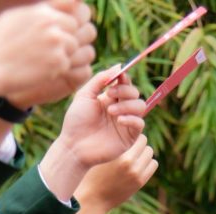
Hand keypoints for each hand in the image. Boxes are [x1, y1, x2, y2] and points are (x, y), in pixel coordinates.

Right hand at [0, 1, 95, 110]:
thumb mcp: (14, 18)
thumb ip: (38, 12)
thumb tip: (57, 7)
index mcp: (42, 11)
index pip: (76, 7)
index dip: (72, 19)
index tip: (68, 27)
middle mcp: (52, 24)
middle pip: (78, 28)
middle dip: (70, 38)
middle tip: (54, 49)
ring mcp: (57, 44)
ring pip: (76, 47)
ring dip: (65, 54)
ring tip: (44, 60)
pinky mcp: (58, 63)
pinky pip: (69, 64)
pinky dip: (59, 69)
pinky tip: (41, 70)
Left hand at [37, 67, 146, 201]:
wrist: (74, 146)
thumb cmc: (76, 122)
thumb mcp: (84, 95)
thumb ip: (99, 80)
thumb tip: (118, 66)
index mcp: (110, 99)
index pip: (125, 84)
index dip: (124, 78)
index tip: (118, 76)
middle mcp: (120, 109)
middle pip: (135, 93)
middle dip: (124, 91)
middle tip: (109, 95)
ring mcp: (126, 123)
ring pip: (141, 106)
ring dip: (127, 105)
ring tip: (110, 111)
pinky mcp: (129, 137)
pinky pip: (140, 123)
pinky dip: (132, 118)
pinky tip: (118, 120)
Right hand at [74, 135, 158, 213]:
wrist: (94, 198)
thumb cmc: (93, 172)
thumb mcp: (102, 155)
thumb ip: (114, 143)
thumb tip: (127, 128)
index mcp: (122, 157)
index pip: (139, 137)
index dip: (132, 134)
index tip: (125, 135)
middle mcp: (132, 166)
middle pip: (146, 144)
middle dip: (139, 143)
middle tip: (130, 145)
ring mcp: (138, 175)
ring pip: (150, 154)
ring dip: (144, 153)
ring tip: (133, 154)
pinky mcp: (141, 182)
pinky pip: (153, 165)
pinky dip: (147, 162)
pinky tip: (137, 163)